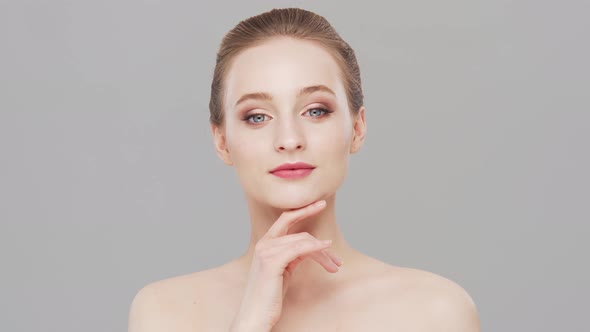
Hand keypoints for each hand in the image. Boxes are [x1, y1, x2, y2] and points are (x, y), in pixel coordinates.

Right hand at [229, 200, 341, 331]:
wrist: (255, 316)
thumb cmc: (269, 296)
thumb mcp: (284, 270)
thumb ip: (293, 255)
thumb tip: (312, 248)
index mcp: (265, 243)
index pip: (286, 219)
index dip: (304, 210)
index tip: (320, 204)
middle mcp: (264, 244)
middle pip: (300, 233)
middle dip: (320, 238)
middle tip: (335, 247)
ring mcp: (266, 251)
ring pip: (303, 242)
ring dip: (323, 253)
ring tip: (334, 266)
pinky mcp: (272, 261)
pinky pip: (300, 248)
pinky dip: (316, 248)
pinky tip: (327, 251)